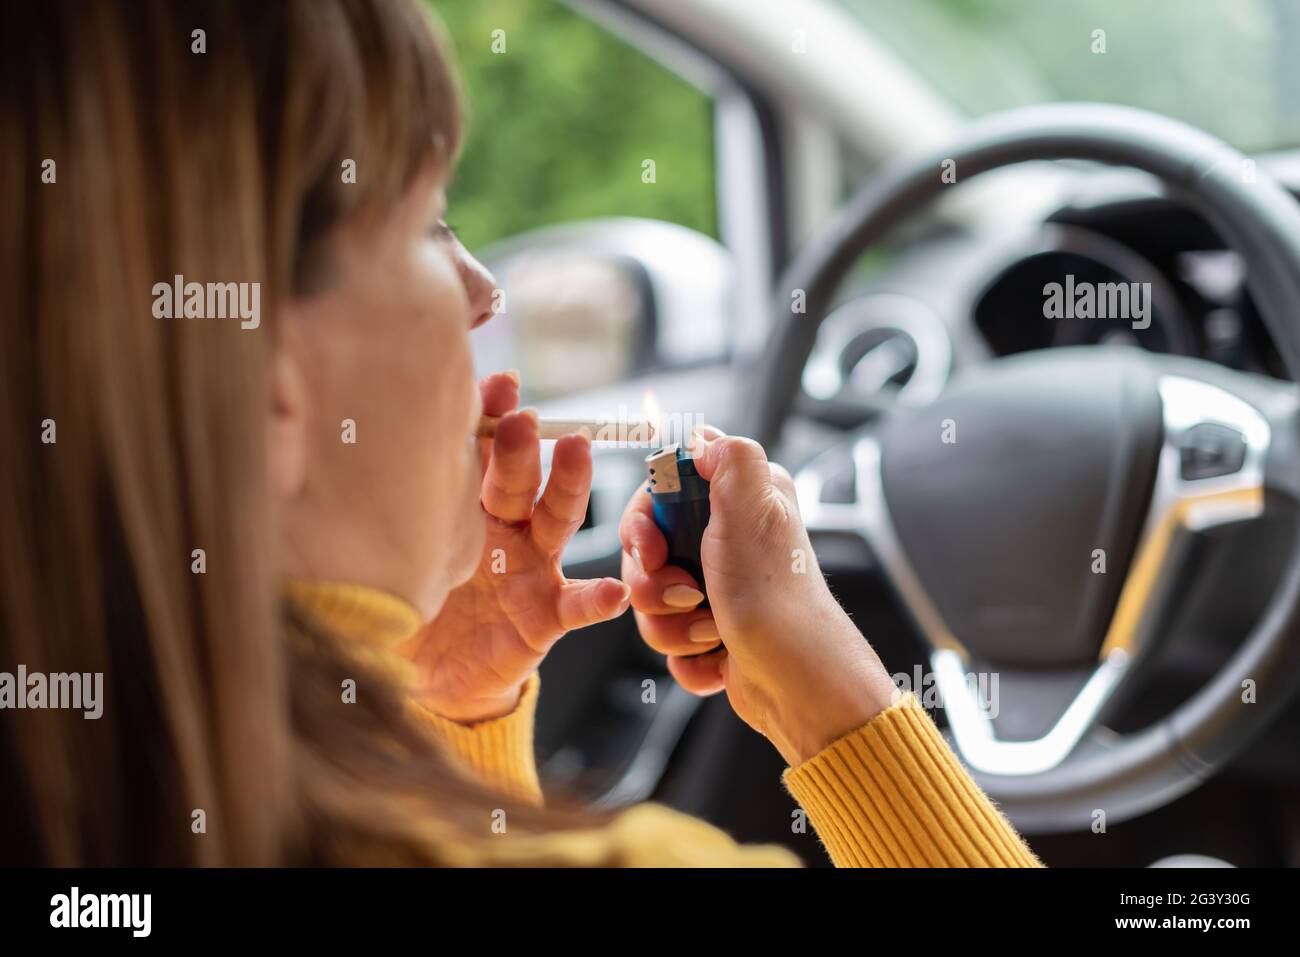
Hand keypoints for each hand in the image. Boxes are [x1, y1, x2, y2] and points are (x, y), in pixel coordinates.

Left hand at [398, 371, 630, 722]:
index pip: (479, 455)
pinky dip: (598, 598)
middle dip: (522, 444)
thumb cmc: (404, 611)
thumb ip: (365, 524)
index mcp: (463, 511)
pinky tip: (616, 591)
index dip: (488, 418)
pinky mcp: (544, 618)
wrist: (425, 681)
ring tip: (579, 450)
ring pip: (556, 520)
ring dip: (569, 484)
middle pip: (518, 479)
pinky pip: (576, 606)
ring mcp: (529, 570)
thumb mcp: (382, 563)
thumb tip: (311, 468)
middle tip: (522, 415)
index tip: (494, 383)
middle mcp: (503, 531)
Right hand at [619, 426, 898, 765]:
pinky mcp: (710, 634)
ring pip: (650, 603)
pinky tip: (717, 656)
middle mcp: (729, 540)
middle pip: (646, 554)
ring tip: (710, 631)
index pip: (661, 492)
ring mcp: (717, 589)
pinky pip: (668, 643)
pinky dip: (687, 658)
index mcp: (741, 501)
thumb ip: (731, 458)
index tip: (651, 549)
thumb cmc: (775, 598)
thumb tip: (703, 438)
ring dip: (671, 626)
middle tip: (687, 595)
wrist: (797, 683)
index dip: (644, 524)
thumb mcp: (753, 509)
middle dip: (654, 585)